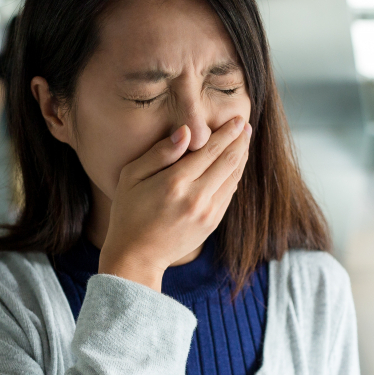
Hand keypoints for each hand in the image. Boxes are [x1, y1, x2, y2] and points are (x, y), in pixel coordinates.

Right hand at [99, 115, 251, 290]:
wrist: (137, 256)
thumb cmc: (128, 212)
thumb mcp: (132, 177)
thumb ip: (159, 153)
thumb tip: (186, 132)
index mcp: (175, 182)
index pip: (209, 150)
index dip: (226, 133)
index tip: (236, 119)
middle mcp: (196, 197)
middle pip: (227, 161)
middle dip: (239, 140)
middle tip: (245, 124)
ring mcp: (207, 212)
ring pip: (232, 177)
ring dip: (241, 156)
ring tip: (244, 139)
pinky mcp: (212, 223)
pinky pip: (229, 193)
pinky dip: (234, 176)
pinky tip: (234, 164)